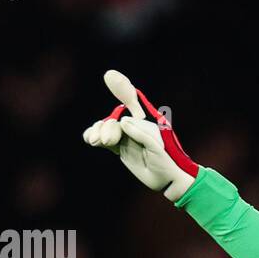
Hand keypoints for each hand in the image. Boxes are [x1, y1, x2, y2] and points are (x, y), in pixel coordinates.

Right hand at [82, 70, 197, 200]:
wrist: (167, 181)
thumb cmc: (168, 162)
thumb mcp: (157, 147)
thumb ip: (141, 134)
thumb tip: (123, 122)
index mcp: (145, 121)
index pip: (132, 101)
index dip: (121, 87)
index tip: (109, 75)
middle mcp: (134, 126)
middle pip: (114, 120)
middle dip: (107, 128)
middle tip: (107, 142)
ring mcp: (126, 137)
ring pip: (106, 128)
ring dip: (98, 132)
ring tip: (94, 142)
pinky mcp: (120, 148)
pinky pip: (103, 139)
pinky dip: (94, 137)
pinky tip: (90, 140)